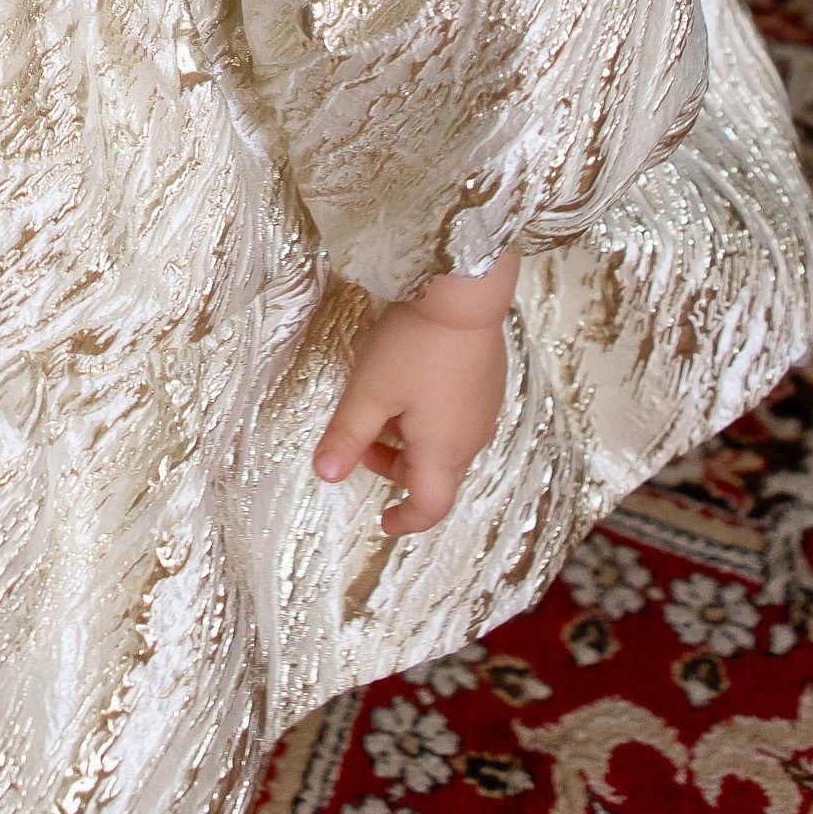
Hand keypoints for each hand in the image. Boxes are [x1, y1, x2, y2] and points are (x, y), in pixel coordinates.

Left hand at [312, 256, 516, 536]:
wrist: (465, 291)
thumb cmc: (415, 344)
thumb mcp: (369, 391)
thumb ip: (347, 436)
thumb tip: (326, 474)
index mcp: (444, 451)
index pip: (430, 506)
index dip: (405, 520)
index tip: (383, 522)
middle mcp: (471, 437)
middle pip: (434, 474)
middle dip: (395, 469)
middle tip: (362, 443)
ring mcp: (483, 408)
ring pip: (444, 443)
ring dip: (409, 440)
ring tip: (381, 405)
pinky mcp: (486, 381)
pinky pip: (457, 417)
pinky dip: (429, 418)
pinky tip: (409, 382)